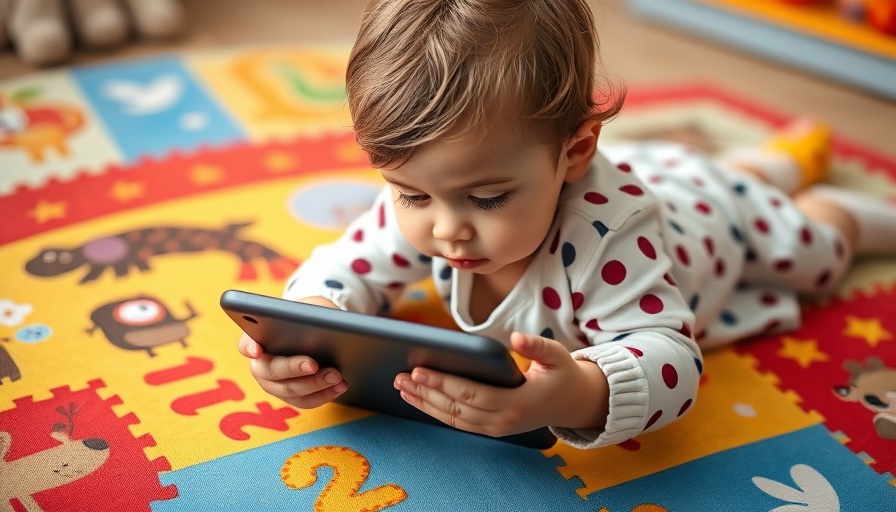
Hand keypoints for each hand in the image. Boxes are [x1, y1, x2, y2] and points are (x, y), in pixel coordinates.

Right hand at [236, 296, 347, 408]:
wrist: (311, 333)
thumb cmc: (302, 319)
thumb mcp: (301, 311)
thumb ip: (300, 315)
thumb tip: (318, 320)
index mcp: (255, 341)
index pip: (246, 344)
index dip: (250, 347)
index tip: (258, 349)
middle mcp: (259, 367)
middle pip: (273, 371)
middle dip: (294, 368)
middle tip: (313, 364)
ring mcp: (274, 385)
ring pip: (291, 390)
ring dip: (315, 384)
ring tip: (336, 375)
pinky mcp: (292, 397)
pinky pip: (306, 401)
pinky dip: (325, 394)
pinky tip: (340, 386)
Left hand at [393, 332, 609, 436]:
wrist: (573, 403)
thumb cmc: (562, 374)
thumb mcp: (558, 355)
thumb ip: (538, 346)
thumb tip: (516, 337)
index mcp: (517, 404)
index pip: (471, 394)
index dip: (443, 383)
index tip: (418, 369)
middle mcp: (503, 421)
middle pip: (455, 408)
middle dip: (425, 392)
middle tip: (399, 376)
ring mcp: (495, 429)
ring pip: (452, 419)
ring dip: (424, 403)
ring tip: (401, 387)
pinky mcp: (490, 429)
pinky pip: (458, 422)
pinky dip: (435, 411)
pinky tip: (418, 399)